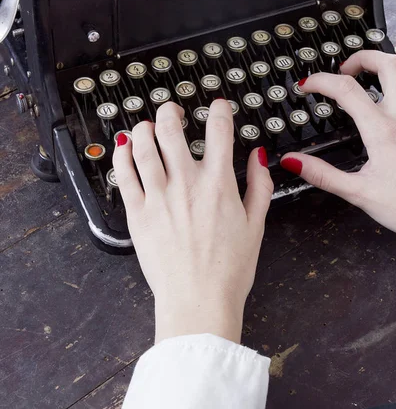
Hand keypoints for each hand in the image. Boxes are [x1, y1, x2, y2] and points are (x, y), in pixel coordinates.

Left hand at [113, 100, 272, 342]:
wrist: (198, 301)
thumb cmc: (228, 270)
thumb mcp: (256, 225)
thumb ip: (259, 186)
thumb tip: (259, 157)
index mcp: (218, 183)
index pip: (219, 130)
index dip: (219, 110)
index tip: (217, 107)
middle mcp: (186, 183)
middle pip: (172, 130)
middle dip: (171, 112)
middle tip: (172, 111)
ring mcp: (159, 197)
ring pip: (143, 146)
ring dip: (144, 128)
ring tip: (146, 126)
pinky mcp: (137, 213)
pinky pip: (124, 174)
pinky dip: (122, 155)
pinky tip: (125, 147)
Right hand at [281, 50, 395, 233]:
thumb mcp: (358, 193)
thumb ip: (323, 174)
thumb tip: (293, 161)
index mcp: (382, 131)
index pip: (346, 89)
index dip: (320, 81)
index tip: (306, 85)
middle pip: (387, 65)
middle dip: (361, 58)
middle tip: (344, 69)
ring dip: (388, 62)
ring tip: (371, 69)